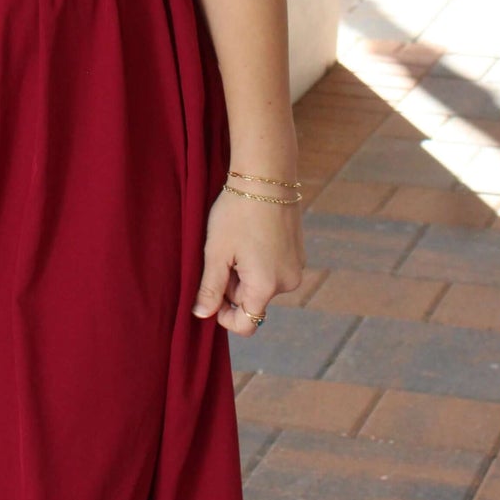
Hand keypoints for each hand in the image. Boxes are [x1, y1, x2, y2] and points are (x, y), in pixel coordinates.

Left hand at [193, 187, 304, 335]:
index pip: (246, 324)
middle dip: (232, 287)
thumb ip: (210, 288)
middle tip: (220, 254)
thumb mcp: (216, 251)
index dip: (224, 316)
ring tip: (235, 242)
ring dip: (245, 273)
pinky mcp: (298, 253)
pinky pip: (273, 269)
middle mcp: (288, 282)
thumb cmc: (237, 212)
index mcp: (266, 286)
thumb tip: (201, 315)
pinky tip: (249, 236)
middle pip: (253, 302)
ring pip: (262, 284)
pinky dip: (258, 261)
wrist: (265, 175)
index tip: (210, 291)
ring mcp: (296, 266)